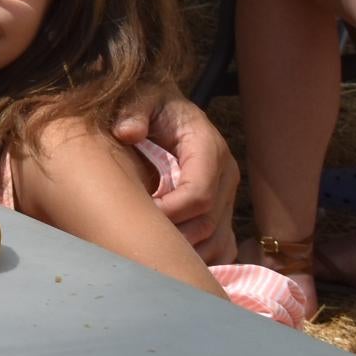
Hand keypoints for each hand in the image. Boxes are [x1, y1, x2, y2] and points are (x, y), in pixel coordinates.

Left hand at [116, 92, 239, 253]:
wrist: (168, 107)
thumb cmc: (152, 104)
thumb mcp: (142, 96)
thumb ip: (134, 111)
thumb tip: (127, 132)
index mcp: (209, 148)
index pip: (199, 195)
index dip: (170, 211)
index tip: (138, 214)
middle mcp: (226, 175)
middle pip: (207, 224)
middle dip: (172, 237)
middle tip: (135, 239)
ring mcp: (228, 196)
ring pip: (217, 241)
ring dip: (184, 252)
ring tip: (148, 251)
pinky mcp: (225, 211)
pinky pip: (222, 247)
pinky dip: (199, 258)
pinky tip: (169, 257)